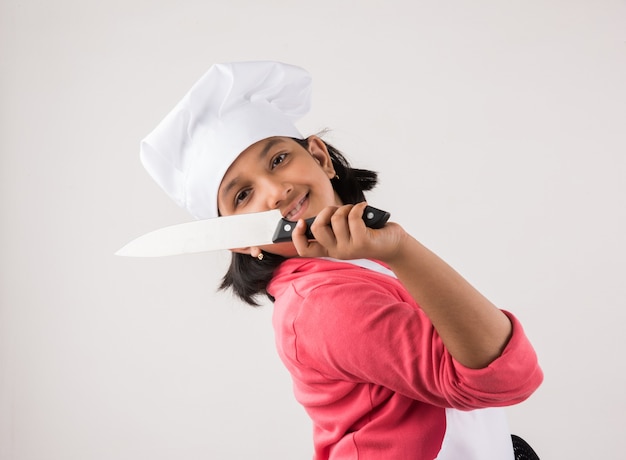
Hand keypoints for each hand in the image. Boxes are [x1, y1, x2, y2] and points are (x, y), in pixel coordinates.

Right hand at [291, 202, 405, 260]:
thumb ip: (330, 226)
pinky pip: (353, 216)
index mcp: (329, 249)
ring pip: (336, 218)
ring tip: (356, 211)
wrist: (393, 244)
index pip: (303, 249)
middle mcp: (337, 252)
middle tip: (338, 210)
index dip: (297, 235)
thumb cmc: (368, 232)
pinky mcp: (363, 242)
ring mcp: (349, 248)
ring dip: (346, 207)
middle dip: (326, 211)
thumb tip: (316, 214)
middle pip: (317, 227)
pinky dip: (358, 207)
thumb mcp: (345, 231)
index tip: (301, 222)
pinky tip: (364, 208)